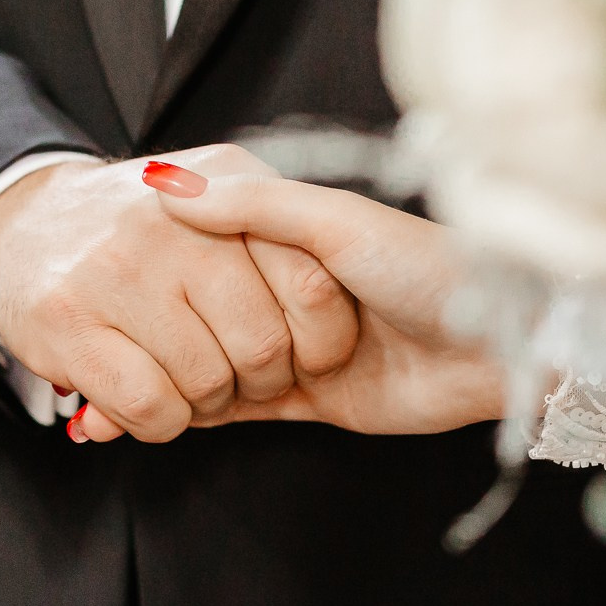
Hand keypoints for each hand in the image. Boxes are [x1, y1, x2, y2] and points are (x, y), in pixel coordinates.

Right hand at [0, 147, 360, 443]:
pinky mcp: (67, 320)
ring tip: (187, 379)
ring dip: (205, 405)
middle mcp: (174, 218)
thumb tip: (330, 298)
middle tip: (237, 373)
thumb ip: (282, 222)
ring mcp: (117, 266)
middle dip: (259, 380)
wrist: (22, 219)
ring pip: (205, 382)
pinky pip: (147, 404)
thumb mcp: (222, 193)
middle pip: (263, 346)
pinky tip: (148, 401)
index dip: (321, 342)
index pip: (312, 286)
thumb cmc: (143, 228)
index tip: (305, 354)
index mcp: (227, 180)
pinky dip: (158, 422)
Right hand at [71, 170, 505, 441]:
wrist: (501, 347)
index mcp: (291, 239)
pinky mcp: (306, 403)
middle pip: (195, 316)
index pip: (200, 251)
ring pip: (202, 363)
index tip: (104, 262)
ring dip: (163, 374)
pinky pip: (227, 413)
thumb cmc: (428, 269)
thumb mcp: (335, 221)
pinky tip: (115, 418)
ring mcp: (291, 349)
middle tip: (129, 332)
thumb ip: (253, 207)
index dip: (160, 266)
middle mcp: (285, 292)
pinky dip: (178, 416)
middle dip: (161, 330)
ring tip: (109, 382)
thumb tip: (167, 186)